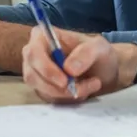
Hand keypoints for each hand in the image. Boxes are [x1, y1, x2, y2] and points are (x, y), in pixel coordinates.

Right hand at [22, 26, 136, 102]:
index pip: (33, 52)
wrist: (104, 71)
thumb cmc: (98, 53)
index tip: (65, 81)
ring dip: (66, 94)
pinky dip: (68, 99)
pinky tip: (84, 91)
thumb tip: (68, 69)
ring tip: (91, 85)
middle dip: (56, 87)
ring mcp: (37, 73)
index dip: (45, 68)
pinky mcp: (42, 89)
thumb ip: (86, 53)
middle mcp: (34, 55)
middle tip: (79, 90)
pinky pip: (49, 99)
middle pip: (32, 75)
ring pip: (42, 90)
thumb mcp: (99, 47)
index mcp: (43, 37)